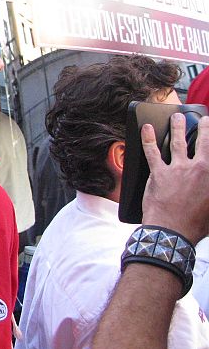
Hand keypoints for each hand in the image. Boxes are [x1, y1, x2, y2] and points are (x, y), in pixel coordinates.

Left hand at [141, 114, 208, 243]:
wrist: (174, 231)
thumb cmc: (196, 223)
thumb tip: (207, 181)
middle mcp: (198, 169)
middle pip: (202, 142)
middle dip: (204, 128)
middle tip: (203, 119)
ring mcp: (178, 169)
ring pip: (177, 142)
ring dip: (177, 127)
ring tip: (177, 117)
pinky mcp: (159, 173)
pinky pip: (151, 151)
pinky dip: (147, 138)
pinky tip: (146, 129)